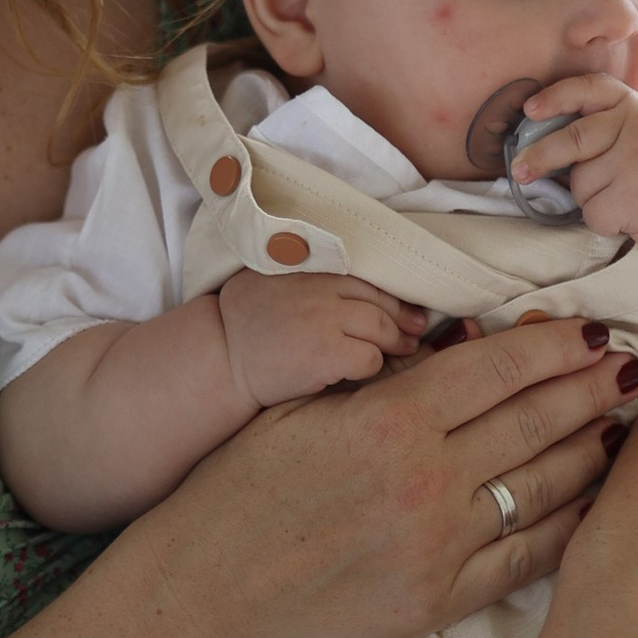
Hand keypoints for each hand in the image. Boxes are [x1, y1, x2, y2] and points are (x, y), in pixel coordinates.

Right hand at [176, 311, 637, 637]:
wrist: (209, 588)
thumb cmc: (241, 487)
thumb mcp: (302, 408)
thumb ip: (384, 379)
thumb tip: (458, 348)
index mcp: (388, 420)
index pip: (500, 369)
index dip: (557, 345)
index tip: (594, 328)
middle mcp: (426, 480)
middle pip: (536, 421)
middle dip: (593, 387)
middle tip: (634, 364)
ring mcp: (441, 544)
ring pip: (545, 486)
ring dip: (592, 448)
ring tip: (622, 421)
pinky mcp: (442, 598)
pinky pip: (528, 557)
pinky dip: (570, 523)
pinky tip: (593, 498)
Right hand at [218, 269, 421, 408]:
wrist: (220, 358)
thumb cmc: (243, 323)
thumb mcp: (269, 279)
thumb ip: (304, 272)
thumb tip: (347, 277)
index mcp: (309, 268)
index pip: (365, 277)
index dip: (392, 295)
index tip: (407, 307)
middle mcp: (320, 288)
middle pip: (380, 301)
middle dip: (404, 318)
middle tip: (417, 330)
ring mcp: (324, 319)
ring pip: (381, 328)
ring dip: (396, 342)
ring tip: (404, 350)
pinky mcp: (326, 353)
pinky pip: (370, 358)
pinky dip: (372, 365)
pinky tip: (365, 370)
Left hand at [525, 72, 637, 249]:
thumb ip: (619, 118)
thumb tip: (558, 128)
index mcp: (636, 105)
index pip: (590, 88)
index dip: (556, 97)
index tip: (531, 110)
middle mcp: (634, 127)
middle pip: (571, 140)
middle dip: (539, 157)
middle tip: (521, 171)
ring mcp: (633, 163)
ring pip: (581, 185)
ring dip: (595, 199)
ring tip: (630, 197)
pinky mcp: (633, 199)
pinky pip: (594, 214)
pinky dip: (607, 222)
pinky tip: (634, 216)